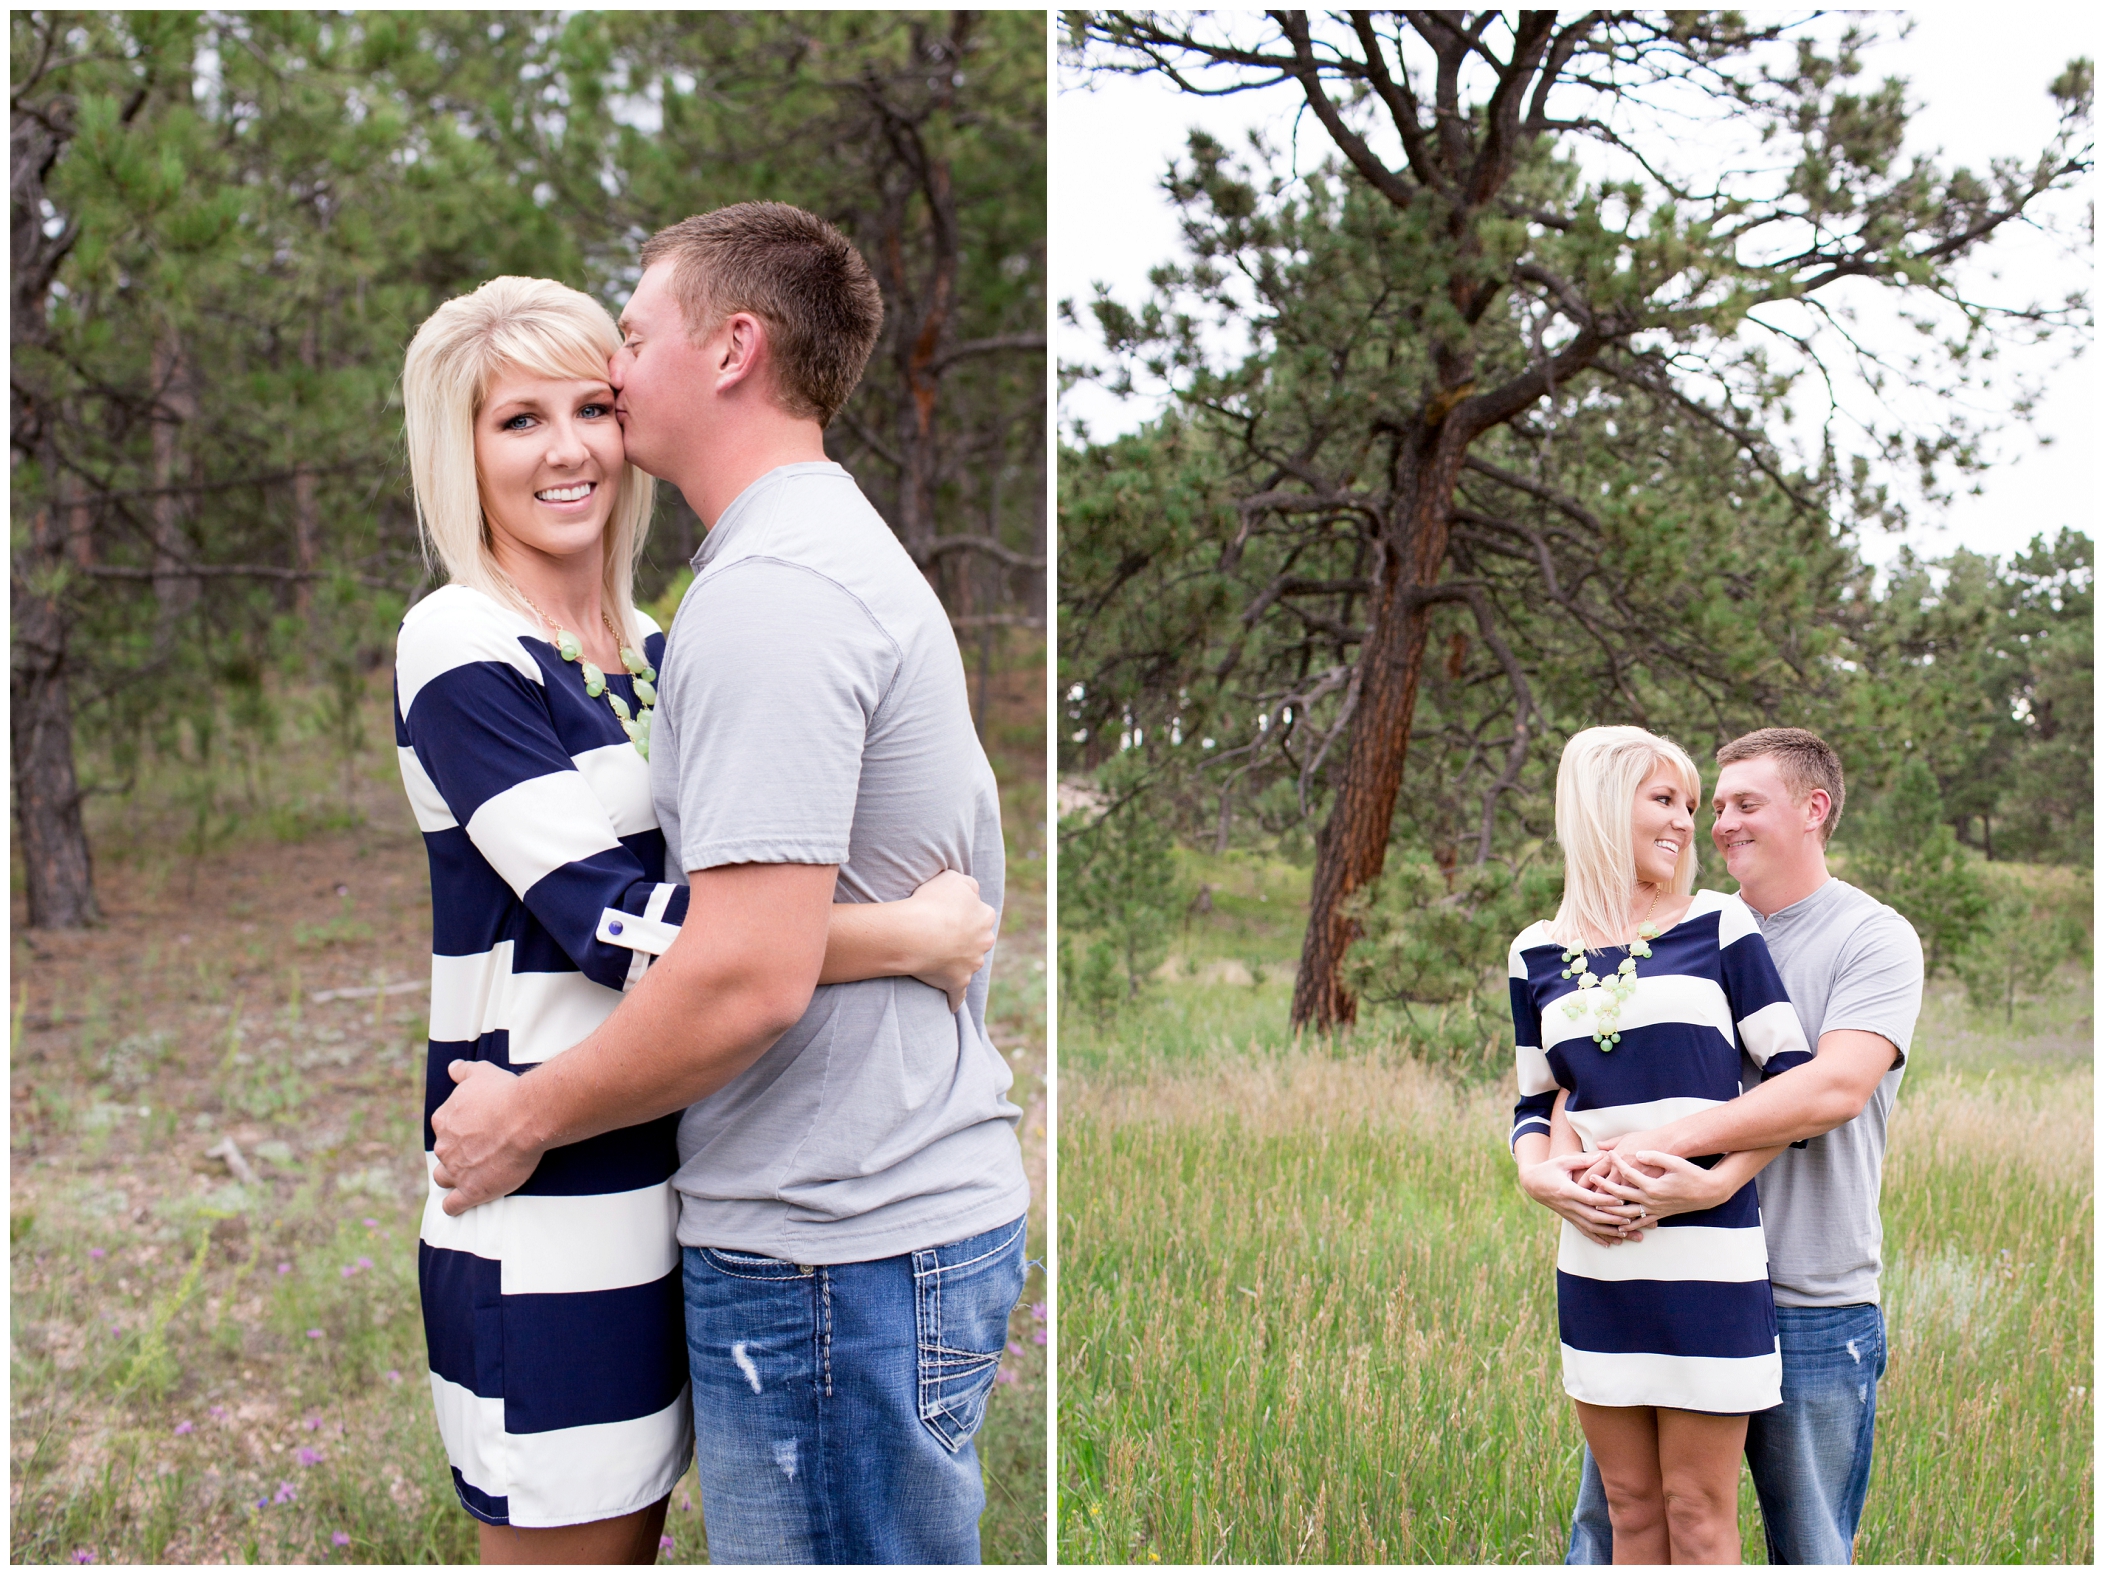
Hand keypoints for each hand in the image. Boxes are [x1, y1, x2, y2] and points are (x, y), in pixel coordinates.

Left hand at [430, 1060, 543, 1215]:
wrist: (526, 1116)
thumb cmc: (505, 1092)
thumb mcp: (481, 1072)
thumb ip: (463, 1070)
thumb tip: (452, 1067)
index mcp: (444, 1120)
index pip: (443, 1128)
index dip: (457, 1131)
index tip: (474, 1131)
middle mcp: (444, 1146)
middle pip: (443, 1154)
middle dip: (456, 1154)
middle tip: (478, 1152)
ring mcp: (456, 1170)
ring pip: (444, 1179)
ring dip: (452, 1179)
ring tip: (468, 1177)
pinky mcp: (472, 1191)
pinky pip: (453, 1205)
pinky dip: (454, 1206)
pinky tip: (460, 1205)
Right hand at [904, 869, 996, 1011]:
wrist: (917, 933)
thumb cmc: (932, 903)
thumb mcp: (953, 879)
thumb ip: (968, 884)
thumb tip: (972, 893)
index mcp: (985, 916)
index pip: (979, 914)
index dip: (962, 913)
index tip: (945, 914)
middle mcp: (984, 941)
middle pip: (977, 940)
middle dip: (965, 939)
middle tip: (940, 936)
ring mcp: (972, 964)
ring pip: (969, 965)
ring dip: (957, 964)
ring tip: (935, 961)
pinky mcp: (958, 983)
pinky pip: (958, 995)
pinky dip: (954, 999)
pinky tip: (951, 1005)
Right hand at [1518, 1151, 1648, 1245]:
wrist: (1532, 1184)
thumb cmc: (1549, 1169)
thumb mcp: (1563, 1161)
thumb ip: (1583, 1160)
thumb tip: (1604, 1155)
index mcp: (1566, 1190)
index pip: (1589, 1198)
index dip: (1605, 1200)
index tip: (1621, 1200)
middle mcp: (1568, 1205)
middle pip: (1593, 1216)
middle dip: (1613, 1219)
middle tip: (1631, 1219)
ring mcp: (1569, 1214)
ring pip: (1591, 1227)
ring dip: (1610, 1232)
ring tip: (1627, 1235)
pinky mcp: (1569, 1219)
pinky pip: (1584, 1231)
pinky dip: (1598, 1238)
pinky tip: (1611, 1244)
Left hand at [1597, 1149, 1733, 1222]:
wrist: (1709, 1192)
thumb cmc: (1692, 1174)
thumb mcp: (1674, 1162)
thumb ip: (1654, 1157)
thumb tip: (1638, 1152)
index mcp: (1652, 1186)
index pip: (1627, 1174)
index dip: (1616, 1162)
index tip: (1607, 1153)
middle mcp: (1651, 1201)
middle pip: (1620, 1195)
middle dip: (1604, 1187)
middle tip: (1590, 1180)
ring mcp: (1655, 1210)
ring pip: (1626, 1213)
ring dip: (1610, 1209)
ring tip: (1595, 1204)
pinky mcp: (1660, 1215)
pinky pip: (1640, 1223)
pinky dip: (1627, 1225)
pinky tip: (1617, 1227)